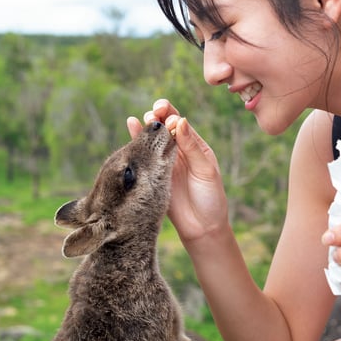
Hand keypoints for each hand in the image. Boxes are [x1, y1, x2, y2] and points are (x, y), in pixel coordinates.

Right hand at [127, 99, 228, 242]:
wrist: (201, 228)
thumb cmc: (210, 198)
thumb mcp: (206, 170)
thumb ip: (192, 147)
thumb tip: (180, 120)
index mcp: (195, 146)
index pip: (181, 123)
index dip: (173, 115)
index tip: (169, 116)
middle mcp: (178, 151)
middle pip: (165, 126)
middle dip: (159, 115)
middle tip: (155, 113)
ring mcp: (163, 161)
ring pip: (152, 137)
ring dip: (148, 125)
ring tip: (144, 118)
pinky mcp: (152, 173)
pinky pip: (143, 153)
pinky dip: (136, 137)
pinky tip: (130, 123)